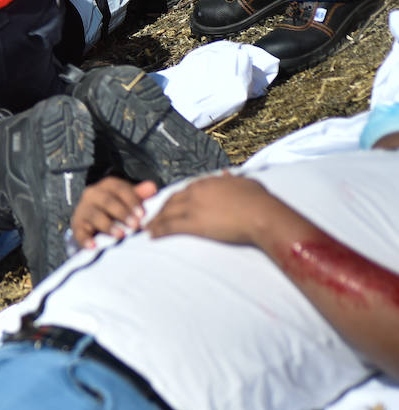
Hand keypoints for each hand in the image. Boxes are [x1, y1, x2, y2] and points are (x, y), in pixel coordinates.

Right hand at [70, 178, 157, 247]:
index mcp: (107, 186)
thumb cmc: (114, 208)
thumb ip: (139, 194)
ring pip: (95, 215)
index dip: (132, 201)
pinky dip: (86, 240)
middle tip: (135, 225)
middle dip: (122, 213)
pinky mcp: (77, 226)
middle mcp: (92, 194)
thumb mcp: (127, 199)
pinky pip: (80, 233)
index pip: (120, 189)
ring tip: (120, 235)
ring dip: (108, 226)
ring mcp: (83, 210)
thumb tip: (152, 188)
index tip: (142, 214)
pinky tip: (94, 245)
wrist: (92, 219)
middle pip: (107, 201)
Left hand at [147, 172, 280, 245]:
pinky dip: (158, 231)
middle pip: (172, 200)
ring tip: (147, 227)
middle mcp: (197, 191)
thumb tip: (226, 173)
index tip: (171, 203)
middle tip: (152, 216)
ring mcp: (193, 206)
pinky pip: (169, 226)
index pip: (186, 189)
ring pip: (167, 213)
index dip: (177, 198)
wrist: (261, 214)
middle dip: (161, 209)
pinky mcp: (192, 223)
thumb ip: (233, 179)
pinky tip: (152, 235)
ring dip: (155, 220)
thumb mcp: (246, 183)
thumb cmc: (259, 200)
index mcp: (209, 182)